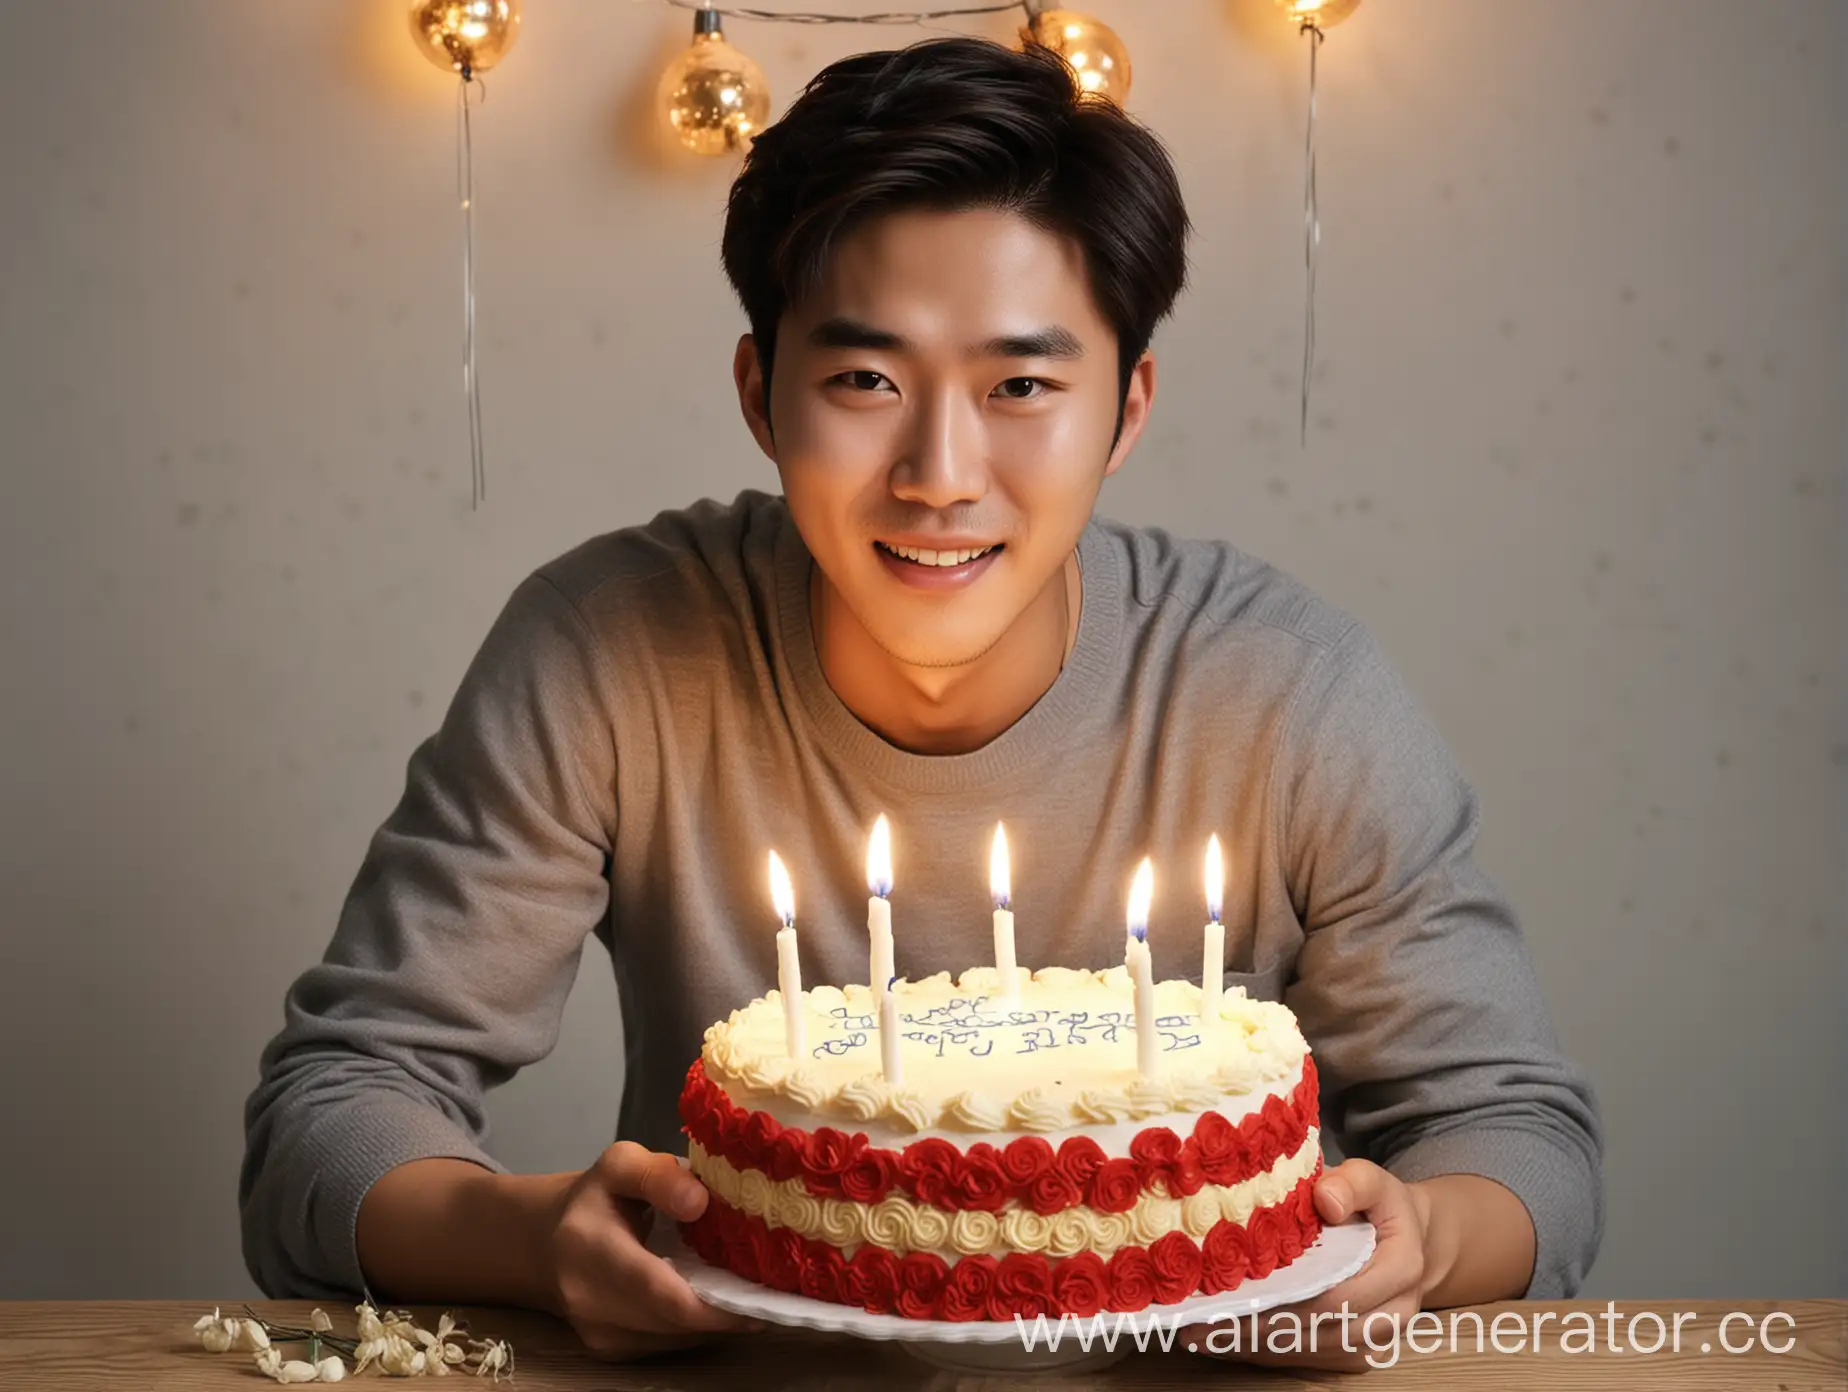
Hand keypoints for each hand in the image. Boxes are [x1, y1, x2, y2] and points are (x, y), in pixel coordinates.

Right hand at [539, 1141, 758, 1357]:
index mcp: (589, 1247)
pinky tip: (714, 1299)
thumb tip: (701, 1202)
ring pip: (677, 1337)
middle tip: (774, 1287)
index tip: (765, 1295)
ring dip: (716, 1318)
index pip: (662, 1293)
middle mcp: (590, 1302)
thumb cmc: (594, 1198)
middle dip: (729, 1310)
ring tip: (750, 1289)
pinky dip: (697, 1324)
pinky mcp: (610, 1351)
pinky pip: (668, 1343)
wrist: (545, 1243)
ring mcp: (599, 1335)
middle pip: (676, 1322)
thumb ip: (659, 1176)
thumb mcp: (621, 1165)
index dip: (718, 1304)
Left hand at [1181, 1159, 1433, 1370]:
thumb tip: (1325, 1199)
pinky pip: (1314, 1360)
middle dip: (1261, 1331)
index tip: (1240, 1298)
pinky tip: (1228, 1341)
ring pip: (1314, 1353)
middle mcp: (1395, 1313)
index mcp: (1402, 1268)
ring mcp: (1377, 1338)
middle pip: (1321, 1332)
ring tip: (1205, 1334)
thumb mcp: (1372, 1179)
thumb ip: (1352, 1183)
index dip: (1289, 1302)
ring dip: (1260, 1347)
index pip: (1340, 1296)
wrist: (1407, 1238)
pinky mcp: (1358, 1351)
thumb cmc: (1380, 1204)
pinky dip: (1271, 1352)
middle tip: (1205, 1323)